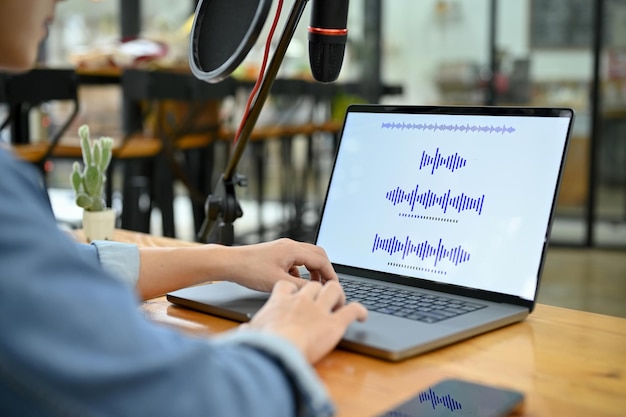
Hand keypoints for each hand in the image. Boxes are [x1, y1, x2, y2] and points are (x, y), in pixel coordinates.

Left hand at [222, 238, 337, 291]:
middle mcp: (290, 245)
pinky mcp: (277, 253)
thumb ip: (300, 286)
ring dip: (313, 270)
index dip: (331, 274)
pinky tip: (294, 282)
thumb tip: (316, 291)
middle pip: (318, 254)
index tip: (335, 287)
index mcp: (293, 249)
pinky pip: (296, 260)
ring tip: (313, 285)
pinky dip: (300, 271)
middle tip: (328, 285)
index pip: (321, 260)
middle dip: (325, 270)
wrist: (230, 263)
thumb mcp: (278, 282)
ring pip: (307, 257)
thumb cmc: (250, 270)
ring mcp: (283, 248)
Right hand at [245, 280, 367, 363]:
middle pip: (314, 284)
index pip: (288, 286)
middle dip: (319, 289)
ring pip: (334, 289)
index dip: (294, 288)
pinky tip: (362, 315)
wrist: (278, 349)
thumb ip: (249, 330)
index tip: (296, 293)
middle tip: (321, 298)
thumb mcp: (252, 333)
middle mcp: (302, 300)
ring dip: (338, 294)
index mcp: (281, 301)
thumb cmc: (263, 342)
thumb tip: (243, 332)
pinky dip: (359, 311)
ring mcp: (319, 308)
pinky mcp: (335, 322)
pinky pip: (352, 310)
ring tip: (341, 302)